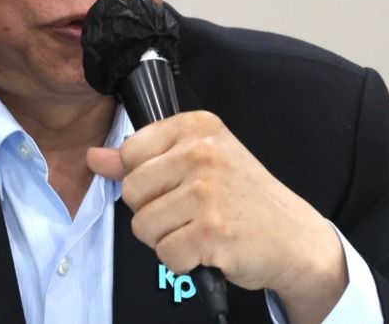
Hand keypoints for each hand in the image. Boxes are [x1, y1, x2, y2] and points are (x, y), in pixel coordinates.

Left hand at [86, 110, 346, 322]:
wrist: (294, 239)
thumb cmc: (243, 200)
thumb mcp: (197, 165)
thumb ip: (142, 160)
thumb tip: (94, 158)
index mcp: (197, 127)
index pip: (131, 152)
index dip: (147, 179)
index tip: (179, 185)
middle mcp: (202, 152)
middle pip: (131, 191)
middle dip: (154, 212)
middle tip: (193, 213)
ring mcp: (207, 191)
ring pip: (143, 226)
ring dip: (168, 239)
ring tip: (202, 230)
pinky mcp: (211, 231)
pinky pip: (166, 253)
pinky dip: (184, 260)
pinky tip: (210, 248)